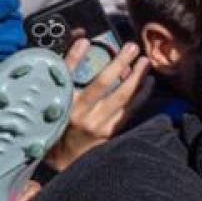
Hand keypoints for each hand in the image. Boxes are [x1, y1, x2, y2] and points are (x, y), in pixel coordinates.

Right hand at [44, 41, 151, 171]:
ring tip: (145, 62)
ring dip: (136, 78)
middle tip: (131, 47)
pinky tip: (149, 83)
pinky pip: (130, 110)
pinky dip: (141, 95)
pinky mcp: (111, 131)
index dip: (74, 57)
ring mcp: (97, 124)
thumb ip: (62, 76)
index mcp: (59, 103)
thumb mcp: (52, 101)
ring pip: (121, 97)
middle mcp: (78, 113)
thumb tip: (78, 43)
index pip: (66, 75)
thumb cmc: (56, 126)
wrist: (64, 160)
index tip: (85, 41)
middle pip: (101, 84)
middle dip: (118, 63)